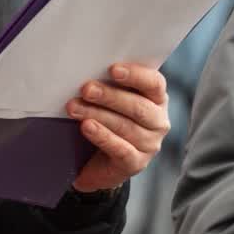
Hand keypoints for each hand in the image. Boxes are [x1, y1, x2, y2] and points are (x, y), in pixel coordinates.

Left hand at [67, 63, 169, 193]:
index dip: (136, 75)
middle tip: (86, 89)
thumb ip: (109, 84)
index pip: (155, 83)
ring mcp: (150, 145)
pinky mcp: (136, 164)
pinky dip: (102, 136)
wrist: (99, 163)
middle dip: (110, 96)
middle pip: (138, 107)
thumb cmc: (106, 121)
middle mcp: (158, 122)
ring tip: (74, 107)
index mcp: (156, 99)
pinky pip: (120, 149)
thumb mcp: (111, 100)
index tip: (113, 69)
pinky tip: (87, 127)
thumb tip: (88, 69)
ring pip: (126, 126)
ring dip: (98, 114)